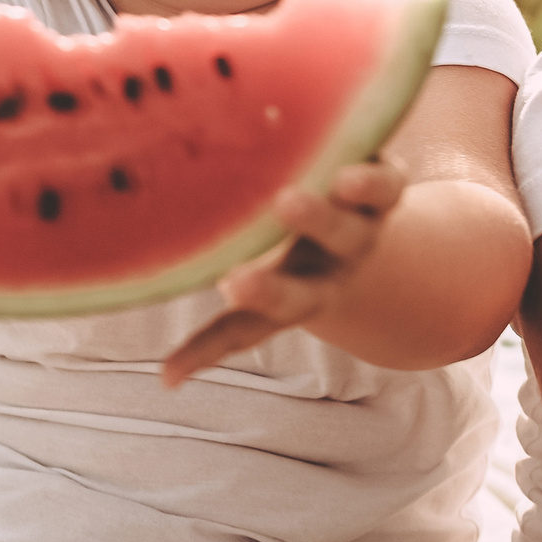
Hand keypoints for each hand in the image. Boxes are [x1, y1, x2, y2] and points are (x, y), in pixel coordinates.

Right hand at [159, 159, 405, 385]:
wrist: (377, 216)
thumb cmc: (293, 246)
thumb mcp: (256, 270)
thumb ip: (211, 296)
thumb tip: (154, 367)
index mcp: (290, 298)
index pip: (244, 330)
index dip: (207, 353)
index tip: (169, 373)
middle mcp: (325, 274)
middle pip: (300, 295)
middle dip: (268, 293)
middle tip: (231, 283)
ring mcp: (359, 234)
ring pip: (343, 236)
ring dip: (316, 224)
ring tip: (287, 203)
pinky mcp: (386, 190)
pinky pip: (386, 189)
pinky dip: (370, 184)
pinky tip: (348, 169)